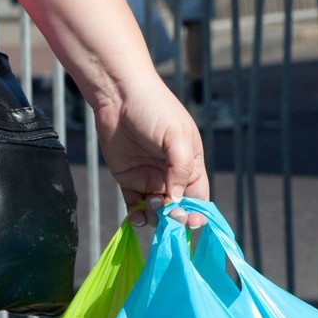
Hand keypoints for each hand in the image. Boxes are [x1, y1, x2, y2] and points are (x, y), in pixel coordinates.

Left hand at [89, 78, 208, 225]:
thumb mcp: (176, 136)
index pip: (199, 199)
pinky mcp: (129, 181)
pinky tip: (134, 216)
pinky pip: (134, 208)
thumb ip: (181, 169)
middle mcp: (171, 176)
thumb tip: (177, 201)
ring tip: (149, 204)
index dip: (197, 214)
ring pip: (156, 213)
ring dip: (155, 218)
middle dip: (175, 218)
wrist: (118, 96)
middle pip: (178, 210)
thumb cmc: (154, 109)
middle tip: (169, 213)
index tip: (191, 221)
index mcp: (190, 166)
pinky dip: (136, 218)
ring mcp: (149, 180)